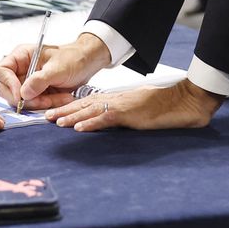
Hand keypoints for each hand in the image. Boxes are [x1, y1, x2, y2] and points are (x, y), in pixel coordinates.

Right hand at [0, 33, 111, 110]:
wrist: (87, 64)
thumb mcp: (57, 68)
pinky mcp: (36, 93)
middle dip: (25, 99)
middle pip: (6, 89)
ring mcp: (27, 83)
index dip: (8, 84)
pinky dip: (47, 105)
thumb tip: (23, 94)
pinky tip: (62, 99)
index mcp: (21, 56)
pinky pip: (34, 105)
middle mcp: (20, 70)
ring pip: (21, 101)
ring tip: (60, 98)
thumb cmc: (73, 58)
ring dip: (39, 104)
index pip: (2, 71)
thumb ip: (39, 80)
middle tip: (43, 101)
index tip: (21, 95)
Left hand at [45, 79, 224, 131]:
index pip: (89, 103)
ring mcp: (122, 106)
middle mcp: (116, 100)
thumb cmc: (164, 106)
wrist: (183, 100)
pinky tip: (79, 128)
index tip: (55, 114)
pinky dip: (91, 123)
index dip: (71, 108)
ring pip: (90, 110)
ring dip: (71, 117)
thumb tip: (110, 121)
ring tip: (55, 122)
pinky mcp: (129, 113)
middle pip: (84, 105)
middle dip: (64, 111)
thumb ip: (123, 115)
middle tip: (45, 117)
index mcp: (117, 99)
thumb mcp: (139, 111)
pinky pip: (106, 118)